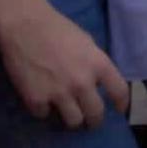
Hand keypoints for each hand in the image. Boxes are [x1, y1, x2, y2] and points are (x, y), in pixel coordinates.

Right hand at [0, 1, 128, 128]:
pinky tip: (41, 100)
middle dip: (94, 120)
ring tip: (67, 114)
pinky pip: (44, 115)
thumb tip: (97, 81)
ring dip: (71, 119)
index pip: (120, 92)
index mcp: (99, 65)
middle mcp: (82, 82)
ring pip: (73, 121)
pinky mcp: (36, 99)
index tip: (118, 110)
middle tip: (89, 120)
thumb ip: (94, 64)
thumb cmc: (58, 29)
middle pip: (96, 114)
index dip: (121, 104)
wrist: (25, 26)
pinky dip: (43, 110)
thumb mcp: (87, 43)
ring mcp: (59, 93)